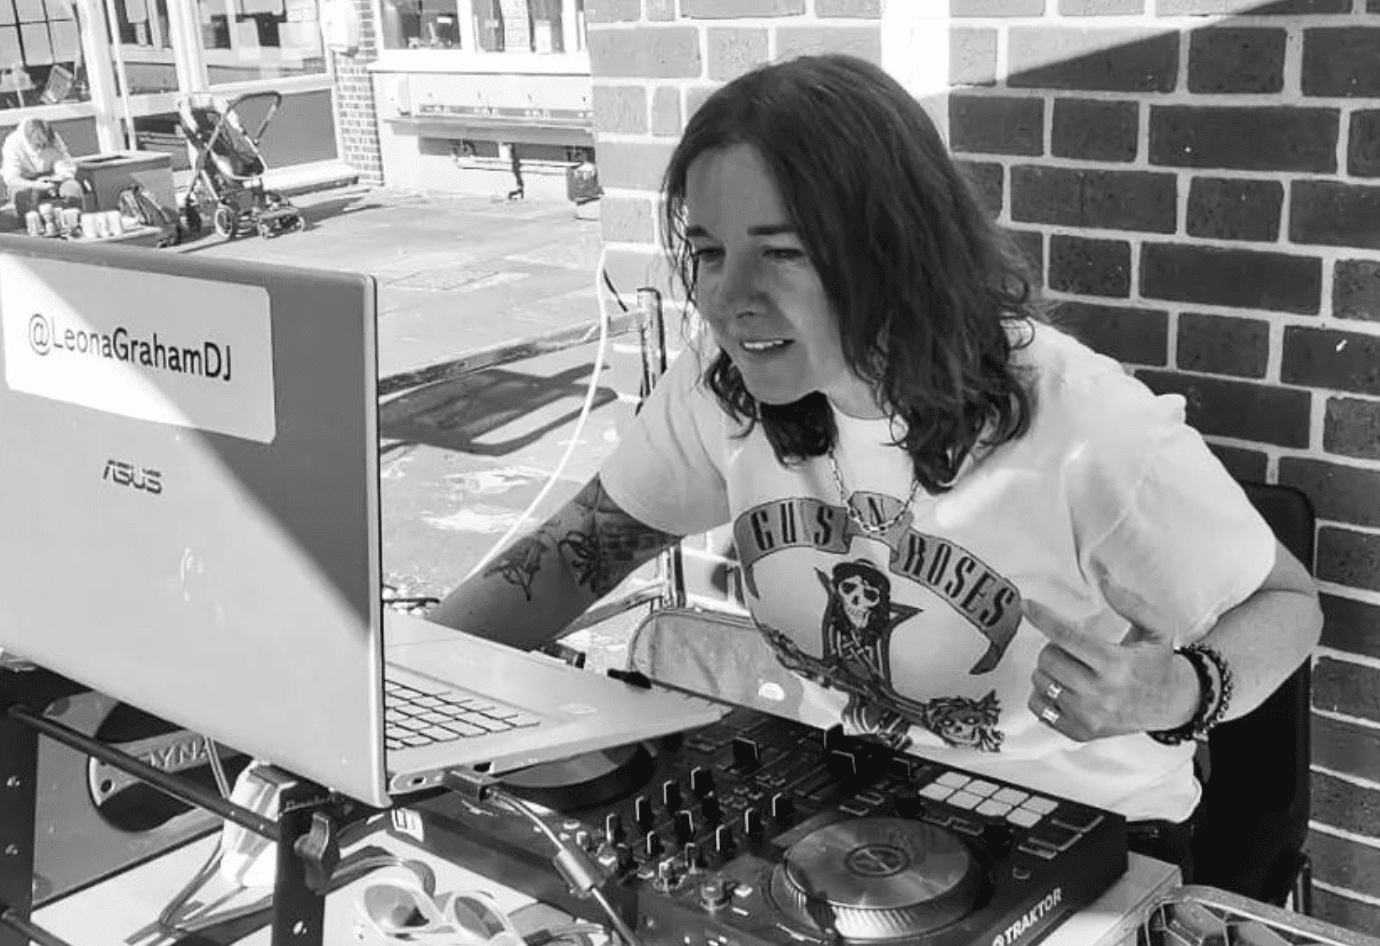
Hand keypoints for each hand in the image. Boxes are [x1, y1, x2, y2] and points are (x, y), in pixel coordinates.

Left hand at [1023, 600, 1197, 741]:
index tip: (1026, 604)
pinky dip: (1043, 694)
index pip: (1067, 635)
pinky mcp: (1079, 732)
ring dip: (1048, 668)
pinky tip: (1062, 687)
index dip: (1043, 616)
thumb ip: (1130, 601)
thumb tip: (1102, 576)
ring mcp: (1088, 716)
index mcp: (1117, 664)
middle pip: (1048, 657)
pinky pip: (1039, 708)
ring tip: (1071, 667)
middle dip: (1053, 644)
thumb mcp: (1156, 627)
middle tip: (1071, 646)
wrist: (1172, 705)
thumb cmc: (1158, 662)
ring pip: (1041, 681)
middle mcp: (1100, 693)